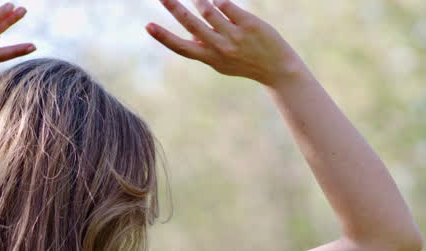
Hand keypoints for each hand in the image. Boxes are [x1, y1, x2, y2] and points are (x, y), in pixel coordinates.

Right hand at [146, 0, 303, 85]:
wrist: (277, 68)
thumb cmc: (246, 63)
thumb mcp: (222, 63)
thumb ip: (206, 49)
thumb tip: (191, 34)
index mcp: (209, 58)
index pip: (181, 47)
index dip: (163, 37)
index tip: (148, 26)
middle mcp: (219, 47)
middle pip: (191, 25)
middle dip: (174, 9)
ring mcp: (234, 36)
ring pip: (209, 11)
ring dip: (200, 1)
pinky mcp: (248, 24)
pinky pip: (227, 6)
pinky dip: (220, 1)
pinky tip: (219, 1)